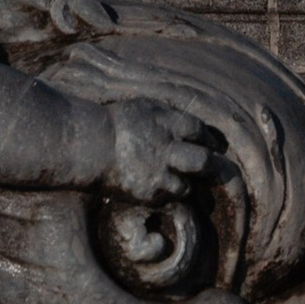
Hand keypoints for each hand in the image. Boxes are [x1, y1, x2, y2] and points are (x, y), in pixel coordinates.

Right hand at [98, 96, 218, 199]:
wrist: (91, 146)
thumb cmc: (118, 123)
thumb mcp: (147, 107)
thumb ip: (172, 116)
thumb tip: (194, 127)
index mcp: (167, 124)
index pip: (199, 131)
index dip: (208, 139)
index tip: (211, 144)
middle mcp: (166, 149)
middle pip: (203, 161)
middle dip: (212, 166)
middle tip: (213, 168)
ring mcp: (157, 173)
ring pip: (189, 185)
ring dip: (190, 183)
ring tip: (185, 179)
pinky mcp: (148, 192)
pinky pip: (170, 196)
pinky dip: (171, 192)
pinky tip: (164, 185)